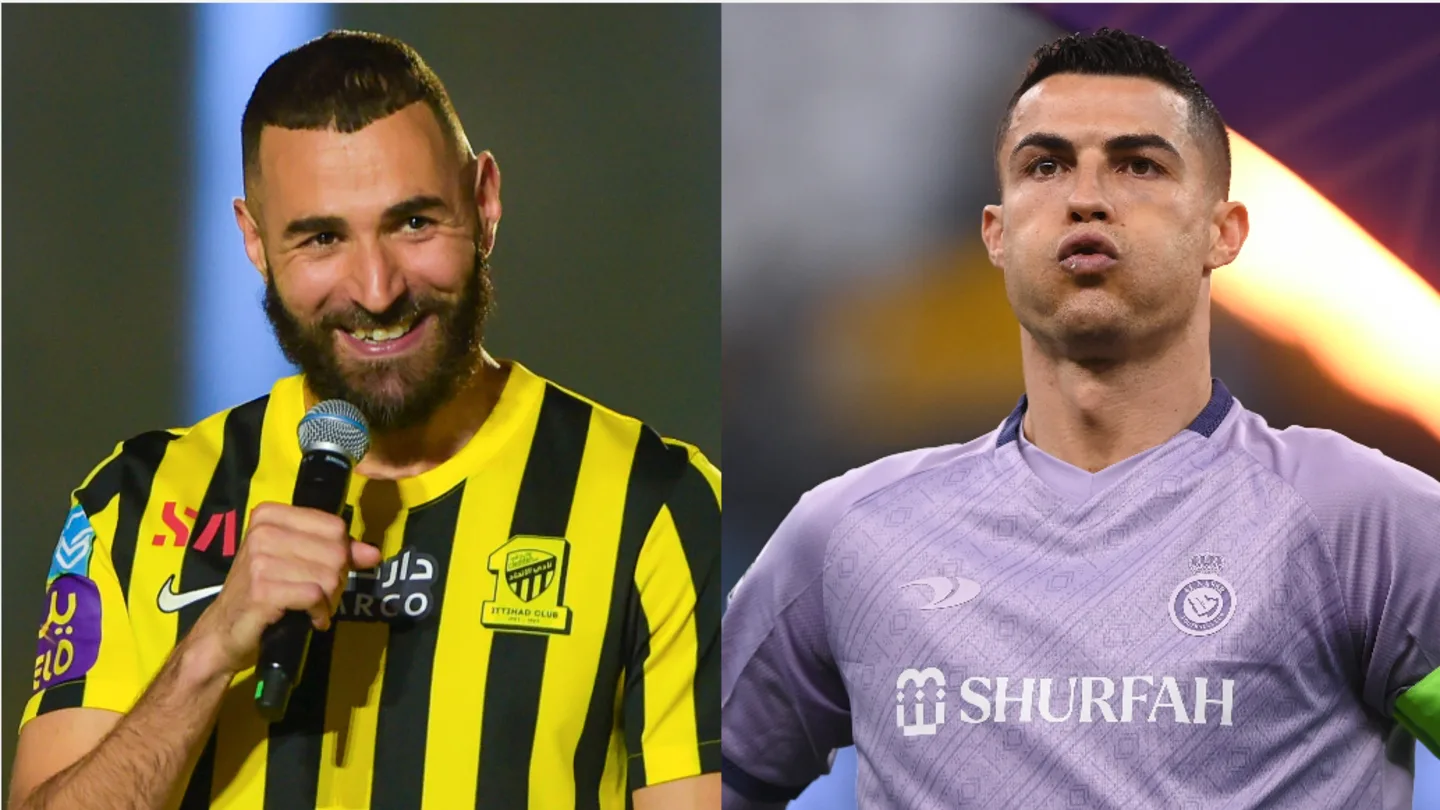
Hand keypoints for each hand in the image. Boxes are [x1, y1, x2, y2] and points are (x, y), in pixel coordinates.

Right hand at [189, 502, 382, 676]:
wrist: (223, 632)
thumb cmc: (262, 593)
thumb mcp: (297, 563)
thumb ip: (336, 552)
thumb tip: (373, 553)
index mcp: (270, 516)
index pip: (334, 527)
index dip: (342, 553)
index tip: (326, 571)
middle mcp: (263, 532)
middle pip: (335, 552)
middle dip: (337, 580)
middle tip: (319, 596)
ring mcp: (260, 561)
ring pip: (328, 576)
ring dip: (329, 599)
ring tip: (311, 608)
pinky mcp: (263, 590)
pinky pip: (315, 596)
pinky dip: (320, 612)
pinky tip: (311, 619)